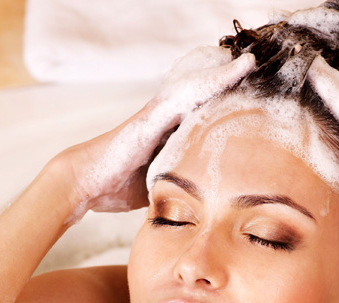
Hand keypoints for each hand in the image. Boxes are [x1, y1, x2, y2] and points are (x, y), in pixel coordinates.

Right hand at [52, 47, 255, 221]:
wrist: (84, 182)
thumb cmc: (117, 186)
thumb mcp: (158, 185)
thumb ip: (178, 183)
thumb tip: (201, 202)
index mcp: (169, 136)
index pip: (203, 115)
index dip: (224, 105)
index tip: (249, 99)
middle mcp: (165, 120)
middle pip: (203, 96)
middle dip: (227, 83)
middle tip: (253, 69)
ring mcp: (156, 116)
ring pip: (194, 90)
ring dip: (220, 77)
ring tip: (247, 64)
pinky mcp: (149, 118)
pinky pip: (180, 97)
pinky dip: (203, 86)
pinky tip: (225, 74)